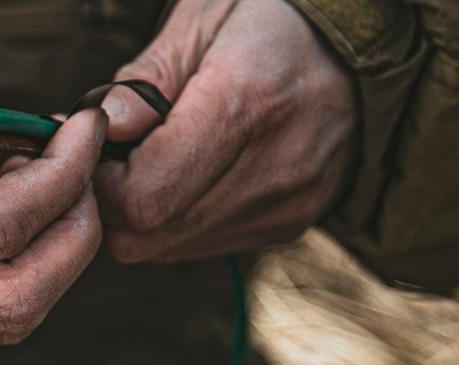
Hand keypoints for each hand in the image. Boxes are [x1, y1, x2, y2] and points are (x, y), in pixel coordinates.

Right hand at [0, 69, 105, 364]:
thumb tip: (22, 137)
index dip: (62, 177)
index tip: (83, 133)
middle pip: (20, 296)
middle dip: (79, 235)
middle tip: (85, 180)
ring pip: (7, 322)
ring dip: (55, 261)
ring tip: (49, 200)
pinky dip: (13, 279)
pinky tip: (6, 235)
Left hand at [96, 0, 356, 261]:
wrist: (363, 46)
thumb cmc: (269, 17)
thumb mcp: (201, 19)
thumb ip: (144, 81)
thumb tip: (102, 129)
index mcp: (245, 105)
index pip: (143, 198)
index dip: (99, 183)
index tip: (95, 148)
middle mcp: (273, 170)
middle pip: (148, 234)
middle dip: (110, 204)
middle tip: (113, 157)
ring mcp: (285, 206)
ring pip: (168, 248)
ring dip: (141, 215)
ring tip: (154, 158)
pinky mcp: (289, 225)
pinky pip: (201, 245)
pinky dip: (176, 219)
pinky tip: (189, 173)